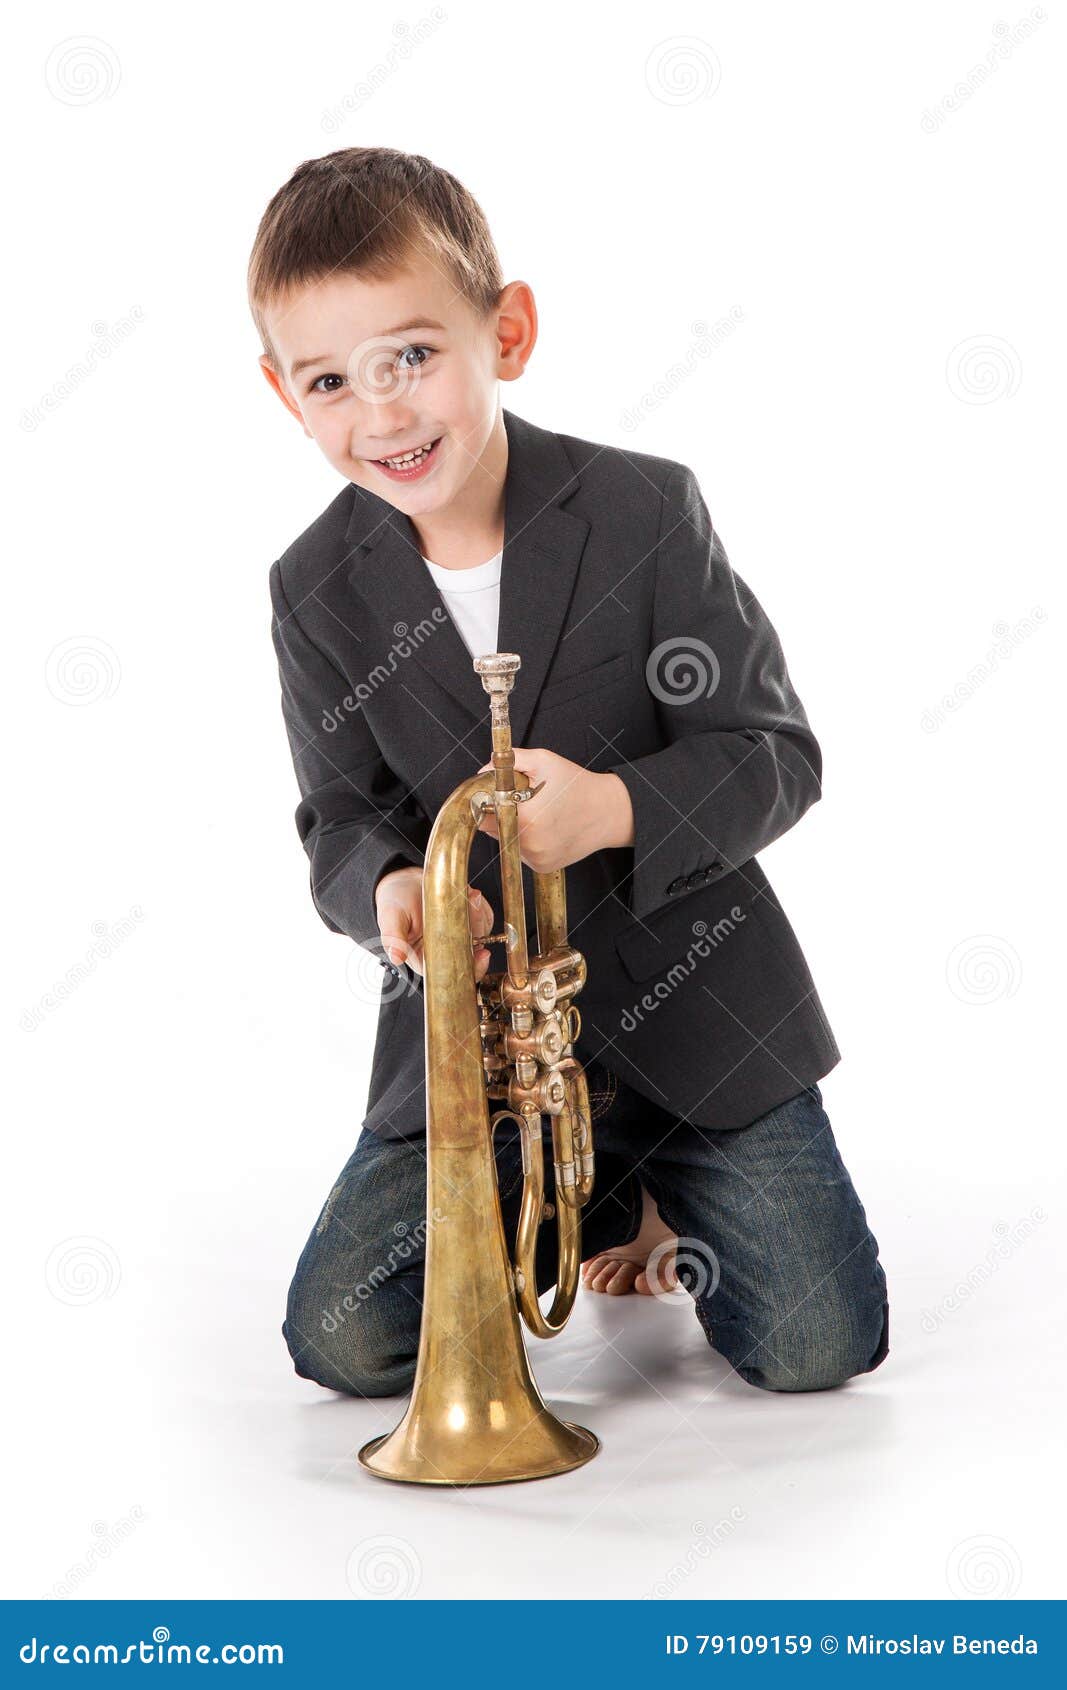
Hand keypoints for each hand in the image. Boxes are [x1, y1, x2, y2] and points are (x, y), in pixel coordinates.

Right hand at [375, 866, 494, 982]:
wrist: (404, 882)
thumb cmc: (395, 903)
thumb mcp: (391, 919)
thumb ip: (393, 938)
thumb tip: (396, 957)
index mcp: (427, 959)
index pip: (454, 972)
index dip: (471, 966)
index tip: (481, 955)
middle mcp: (447, 951)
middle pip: (473, 950)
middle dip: (476, 927)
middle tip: (471, 904)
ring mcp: (460, 935)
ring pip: (481, 932)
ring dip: (479, 914)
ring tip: (469, 895)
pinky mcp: (469, 920)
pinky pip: (484, 917)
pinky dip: (480, 906)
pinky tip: (469, 894)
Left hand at [475, 748, 633, 869]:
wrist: (608, 812)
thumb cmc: (577, 785)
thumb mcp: (544, 761)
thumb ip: (511, 760)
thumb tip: (484, 770)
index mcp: (526, 817)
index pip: (483, 814)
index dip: (485, 801)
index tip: (494, 793)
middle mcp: (529, 843)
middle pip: (492, 828)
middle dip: (499, 813)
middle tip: (520, 800)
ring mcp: (536, 858)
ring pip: (505, 841)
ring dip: (511, 827)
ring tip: (536, 812)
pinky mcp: (541, 866)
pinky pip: (520, 852)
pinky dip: (525, 840)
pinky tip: (544, 828)